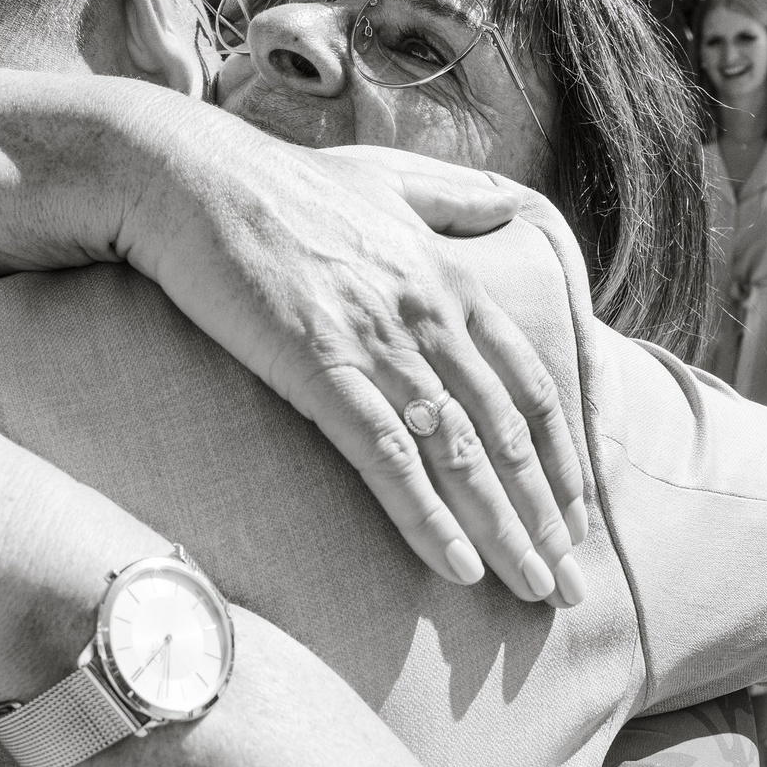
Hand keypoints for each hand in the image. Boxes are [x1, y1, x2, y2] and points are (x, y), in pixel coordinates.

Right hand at [117, 128, 587, 607]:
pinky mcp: (318, 364)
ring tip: (532, 590)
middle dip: (546, 515)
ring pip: (461, 454)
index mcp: (449, 278)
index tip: (577, 515)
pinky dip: (427, 517)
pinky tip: (456, 567)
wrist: (189, 176)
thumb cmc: (280, 180)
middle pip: (507, 432)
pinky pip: (387, 457)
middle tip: (568, 585)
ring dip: (504, 531)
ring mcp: (376, 340)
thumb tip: (507, 206)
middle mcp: (428, 314)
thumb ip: (454, 196)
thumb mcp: (387, 176)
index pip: (530, 384)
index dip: (560, 458)